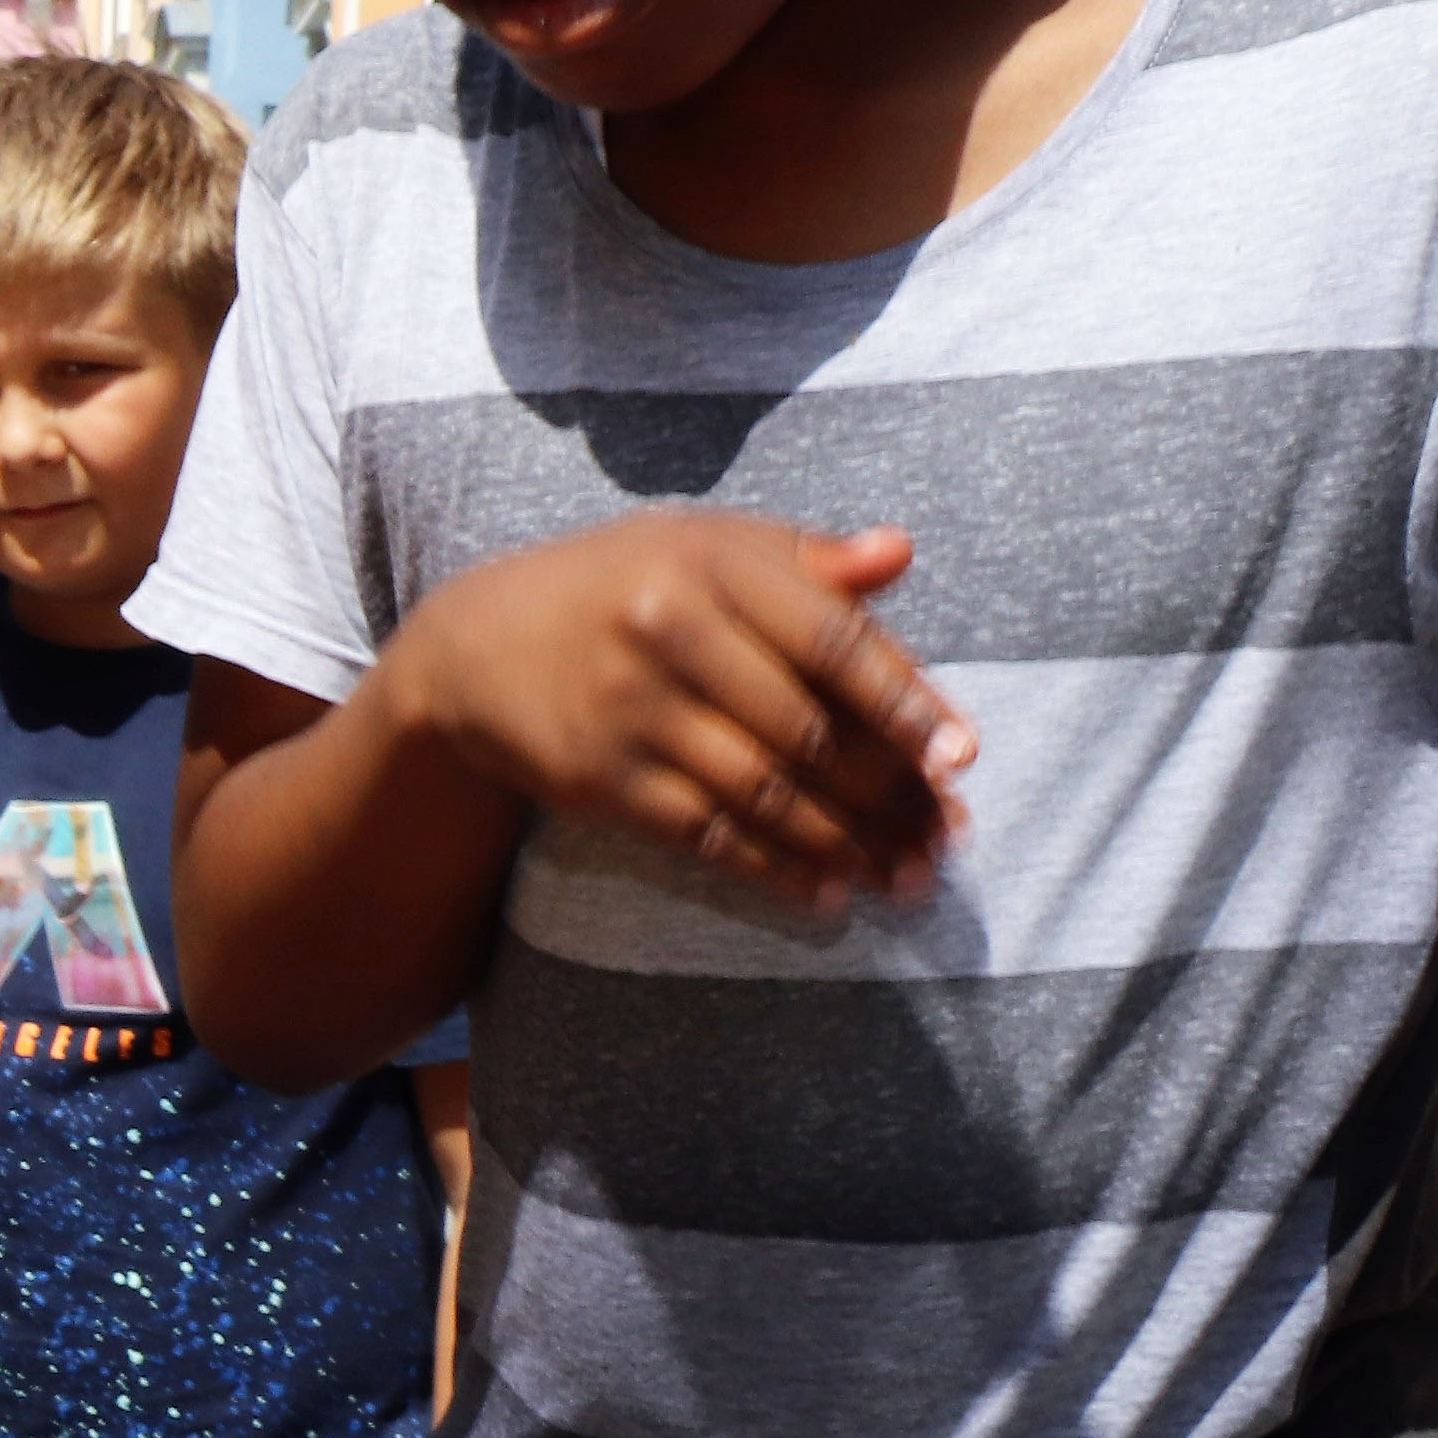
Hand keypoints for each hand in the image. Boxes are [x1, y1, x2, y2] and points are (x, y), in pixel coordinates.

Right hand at [379, 516, 976, 912]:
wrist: (477, 645)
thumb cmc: (620, 588)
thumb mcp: (702, 547)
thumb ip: (804, 560)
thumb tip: (900, 557)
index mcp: (708, 561)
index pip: (832, 640)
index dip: (905, 703)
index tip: (960, 758)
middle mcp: (666, 632)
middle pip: (808, 729)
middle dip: (888, 792)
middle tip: (943, 836)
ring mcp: (629, 711)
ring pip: (764, 792)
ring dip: (844, 843)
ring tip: (902, 873)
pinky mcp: (599, 780)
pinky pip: (707, 835)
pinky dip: (775, 870)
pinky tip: (827, 890)